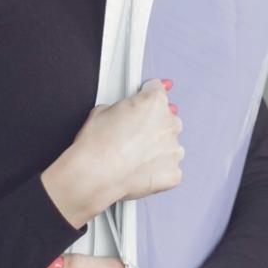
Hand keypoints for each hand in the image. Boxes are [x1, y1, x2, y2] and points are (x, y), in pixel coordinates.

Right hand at [42, 79, 182, 225]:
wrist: (93, 176)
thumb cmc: (96, 145)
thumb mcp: (102, 110)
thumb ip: (123, 107)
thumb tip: (124, 112)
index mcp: (154, 102)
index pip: (157, 90)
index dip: (145, 97)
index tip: (142, 104)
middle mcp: (169, 123)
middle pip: (166, 118)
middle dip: (152, 124)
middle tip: (131, 135)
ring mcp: (174, 149)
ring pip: (169, 145)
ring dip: (156, 148)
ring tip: (132, 156)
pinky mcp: (173, 173)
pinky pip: (169, 168)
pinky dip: (158, 170)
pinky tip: (138, 171)